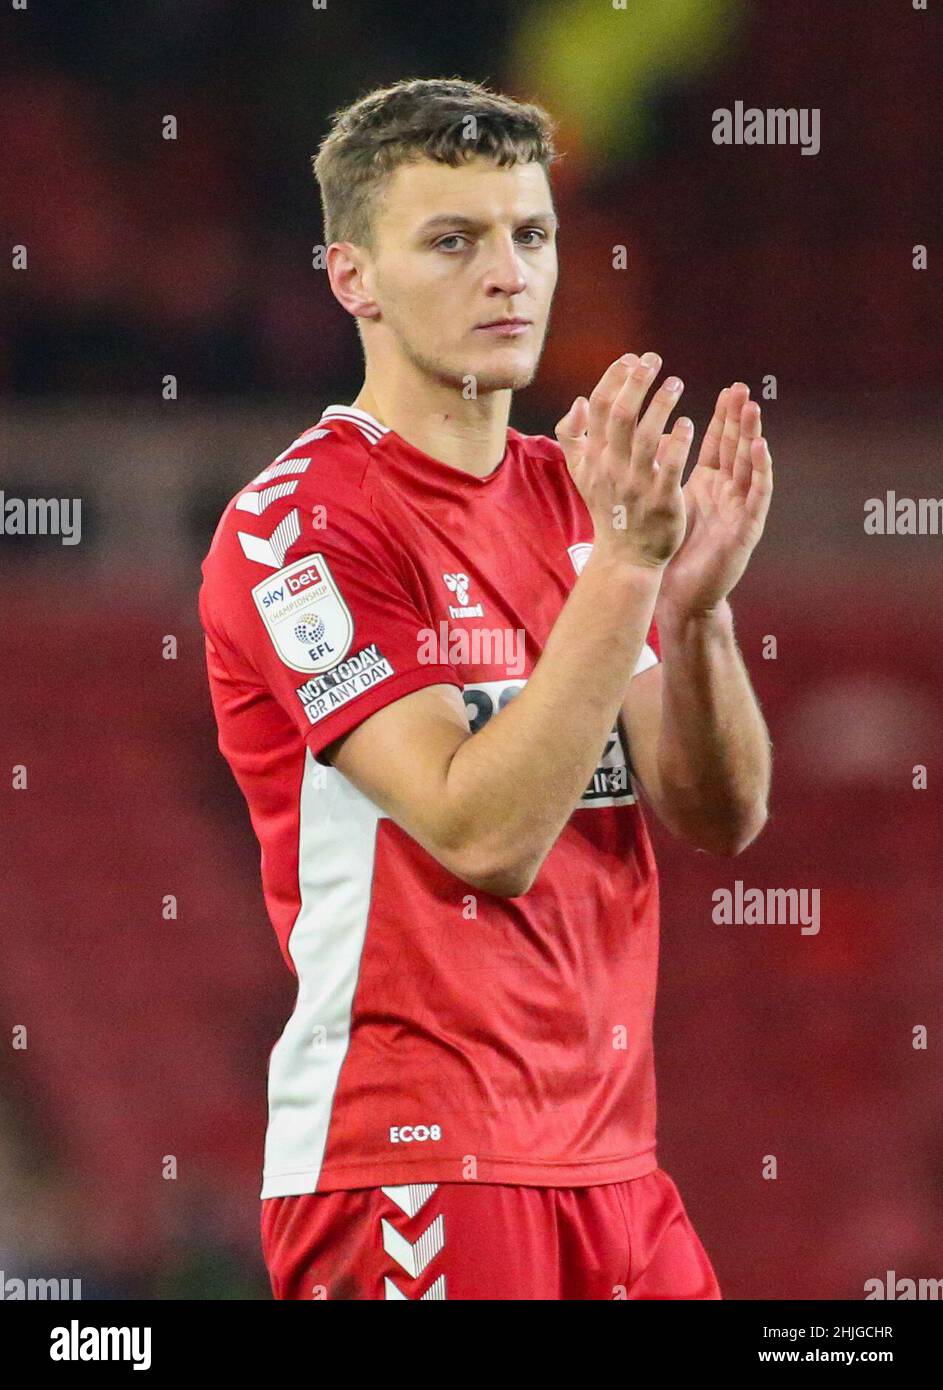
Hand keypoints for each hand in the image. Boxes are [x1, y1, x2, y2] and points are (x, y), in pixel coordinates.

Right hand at [554, 351, 691, 569]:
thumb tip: (580, 401)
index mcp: (593, 457)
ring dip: (660, 405)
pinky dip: (677, 442)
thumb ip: (573, 437)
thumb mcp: (582, 473)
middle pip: (620, 416)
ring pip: (645, 436)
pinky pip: (669, 466)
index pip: (598, 409)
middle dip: (636, 383)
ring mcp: (636, 484)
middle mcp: (611, 468)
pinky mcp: (661, 500)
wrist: (625, 555)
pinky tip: (688, 423)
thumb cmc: (609, 507)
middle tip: (654, 360)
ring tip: (675, 383)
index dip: (613, 379)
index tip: (631, 359)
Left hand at [657, 382, 772, 616]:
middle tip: (742, 388)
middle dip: (739, 418)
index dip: (723, 417)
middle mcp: (727, 493)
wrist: (679, 595)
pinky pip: (757, 495)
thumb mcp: (666, 502)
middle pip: (736, 448)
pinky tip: (760, 448)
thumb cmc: (670, 552)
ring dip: (752, 436)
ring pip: (749, 466)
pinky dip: (760, 470)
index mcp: (708, 486)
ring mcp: (738, 509)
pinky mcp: (746, 528)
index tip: (727, 389)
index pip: (718, 444)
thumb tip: (647, 440)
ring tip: (753, 408)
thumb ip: (663, 473)